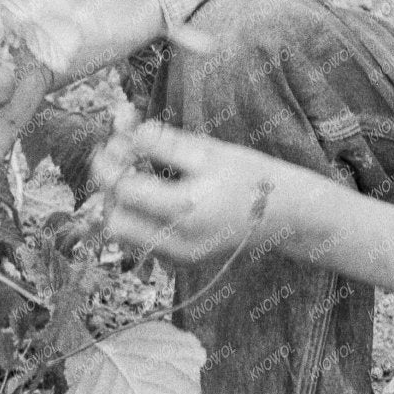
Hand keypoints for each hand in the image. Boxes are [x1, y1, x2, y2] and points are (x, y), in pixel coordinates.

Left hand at [85, 114, 285, 269]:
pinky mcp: (181, 261)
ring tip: (134, 174)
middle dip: (108, 188)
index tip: (108, 142)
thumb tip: (122, 131)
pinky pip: (142, 242)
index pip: (124, 189)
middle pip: (114, 220)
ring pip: (124, 235)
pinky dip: (137, 217)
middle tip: (118, 160)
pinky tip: (151, 194)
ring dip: (120, 203)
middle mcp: (178, 241)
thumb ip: (161, 142)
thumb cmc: (249, 174)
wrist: (284, 213)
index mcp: (186, 208)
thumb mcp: (208, 150)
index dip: (109, 163)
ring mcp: (178, 257)